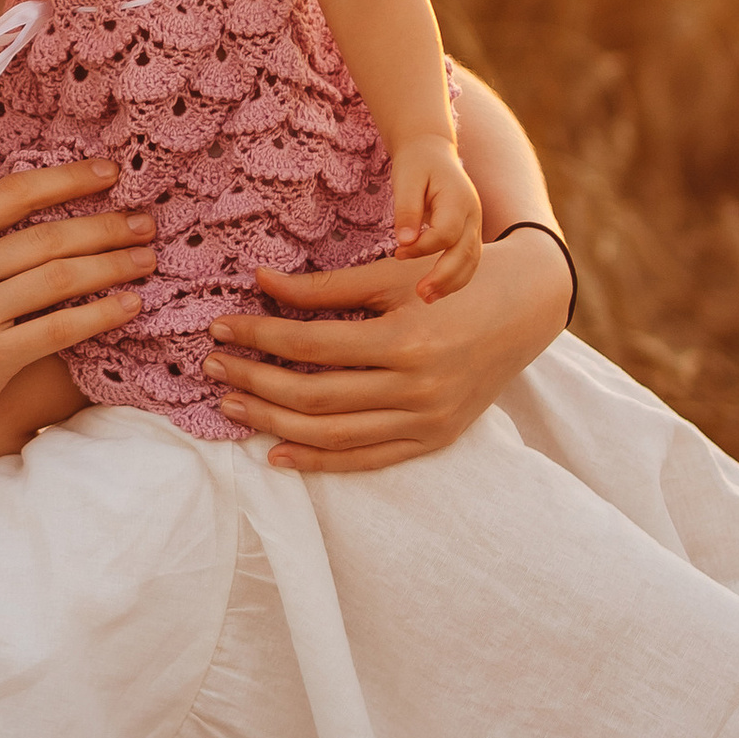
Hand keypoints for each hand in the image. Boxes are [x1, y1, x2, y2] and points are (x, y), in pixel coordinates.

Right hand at [0, 164, 153, 466]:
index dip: (67, 178)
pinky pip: (60, 328)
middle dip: (106, 226)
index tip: (110, 173)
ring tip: (146, 260)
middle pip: (47, 236)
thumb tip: (24, 210)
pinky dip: (102, 314)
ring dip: (113, 265)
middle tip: (146, 222)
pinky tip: (129, 306)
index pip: (11, 193)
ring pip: (60, 278)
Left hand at [202, 229, 569, 474]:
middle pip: (314, 397)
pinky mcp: (433, 441)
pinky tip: (277, 454)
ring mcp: (426, 422)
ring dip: (274, 424)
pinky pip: (367, 461)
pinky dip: (319, 463)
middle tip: (212, 368)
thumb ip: (324, 286)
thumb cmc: (453, 281)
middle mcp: (417, 389)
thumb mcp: (391, 274)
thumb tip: (259, 283)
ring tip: (232, 406)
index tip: (220, 328)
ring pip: (333, 436)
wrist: (525, 308)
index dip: (258, 337)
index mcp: (405, 340)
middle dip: (254, 383)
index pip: (310, 345)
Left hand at [390, 135, 483, 299]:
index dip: (423, 248)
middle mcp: (473, 215)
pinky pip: (468, 261)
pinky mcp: (469, 234)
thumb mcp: (406, 179)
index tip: (398, 252)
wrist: (431, 153)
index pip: (447, 233)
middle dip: (444, 276)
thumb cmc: (416, 165)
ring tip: (427, 298)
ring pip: (471, 261)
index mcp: (459, 199)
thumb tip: (405, 242)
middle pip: (466, 252)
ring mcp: (475, 226)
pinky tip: (437, 290)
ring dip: (452, 283)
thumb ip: (407, 210)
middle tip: (421, 294)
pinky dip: (456, 278)